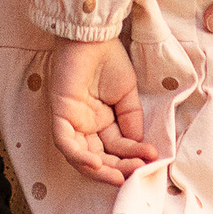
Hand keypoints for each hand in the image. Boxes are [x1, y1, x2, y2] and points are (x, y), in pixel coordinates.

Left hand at [45, 36, 148, 186]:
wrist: (95, 37)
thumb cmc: (109, 60)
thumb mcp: (128, 95)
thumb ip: (131, 120)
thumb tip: (139, 146)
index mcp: (101, 120)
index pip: (116, 147)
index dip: (133, 156)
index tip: (152, 159)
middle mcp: (85, 124)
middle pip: (99, 157)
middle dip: (119, 168)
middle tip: (137, 172)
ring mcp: (71, 120)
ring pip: (80, 156)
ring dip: (100, 170)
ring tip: (119, 176)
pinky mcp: (60, 113)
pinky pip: (64, 141)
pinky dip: (78, 156)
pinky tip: (96, 164)